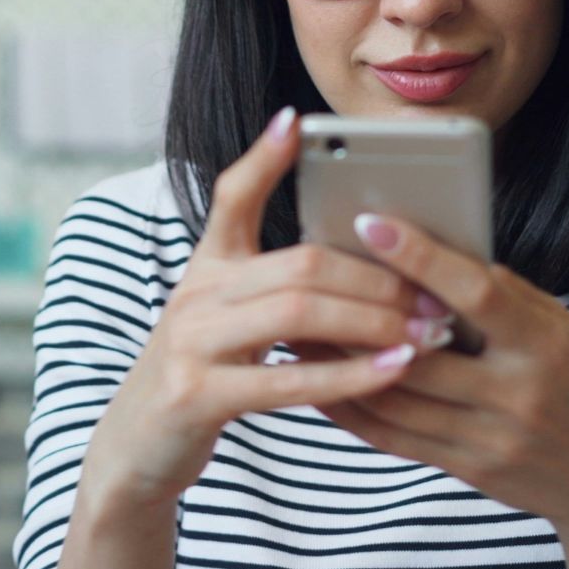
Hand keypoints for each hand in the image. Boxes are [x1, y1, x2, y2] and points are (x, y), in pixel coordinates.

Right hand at [75, 109, 460, 512]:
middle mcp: (194, 295)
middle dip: (376, 278)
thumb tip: (352, 261)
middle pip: (299, 263)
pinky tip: (393, 372)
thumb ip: (271, 287)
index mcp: (205, 269)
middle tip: (434, 298)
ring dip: (374, 322)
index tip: (298, 121)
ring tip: (426, 334)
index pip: (231, 196)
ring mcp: (190, 343)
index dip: (264, 157)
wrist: (134, 447)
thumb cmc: (198, 378)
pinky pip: (286, 379)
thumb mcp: (220, 318)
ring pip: (297, 312)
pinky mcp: (196, 395)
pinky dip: (349, 375)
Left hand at [295, 214, 568, 527]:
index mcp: (543, 344)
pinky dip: (347, 407)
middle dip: (354, 317)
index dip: (421, 257)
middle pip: (418, 351)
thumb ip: (500, 294)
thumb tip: (428, 250)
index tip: (369, 222)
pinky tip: (316, 380)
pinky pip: (391, 436)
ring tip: (295, 327)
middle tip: (303, 279)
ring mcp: (491, 437)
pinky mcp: (467, 468)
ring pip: (393, 396)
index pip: (476, 293)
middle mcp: (518, 394)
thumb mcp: (559, 327)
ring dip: (335, 363)